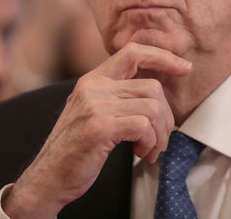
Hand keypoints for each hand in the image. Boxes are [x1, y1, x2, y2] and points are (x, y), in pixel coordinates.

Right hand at [2, 43, 191, 218]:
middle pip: (152, 87)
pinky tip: (141, 153)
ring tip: (150, 149)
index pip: (133, 52)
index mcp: (92, 80)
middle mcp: (93, 87)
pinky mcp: (99, 127)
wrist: (47, 178)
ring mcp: (95, 105)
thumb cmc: (74, 149)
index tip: (183, 68)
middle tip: (159, 139)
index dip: (162, 57)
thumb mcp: (93, 112)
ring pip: (152, 106)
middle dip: (166, 117)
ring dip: (159, 134)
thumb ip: (116, 97)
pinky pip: (143, 125)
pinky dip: (150, 142)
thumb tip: (155, 93)